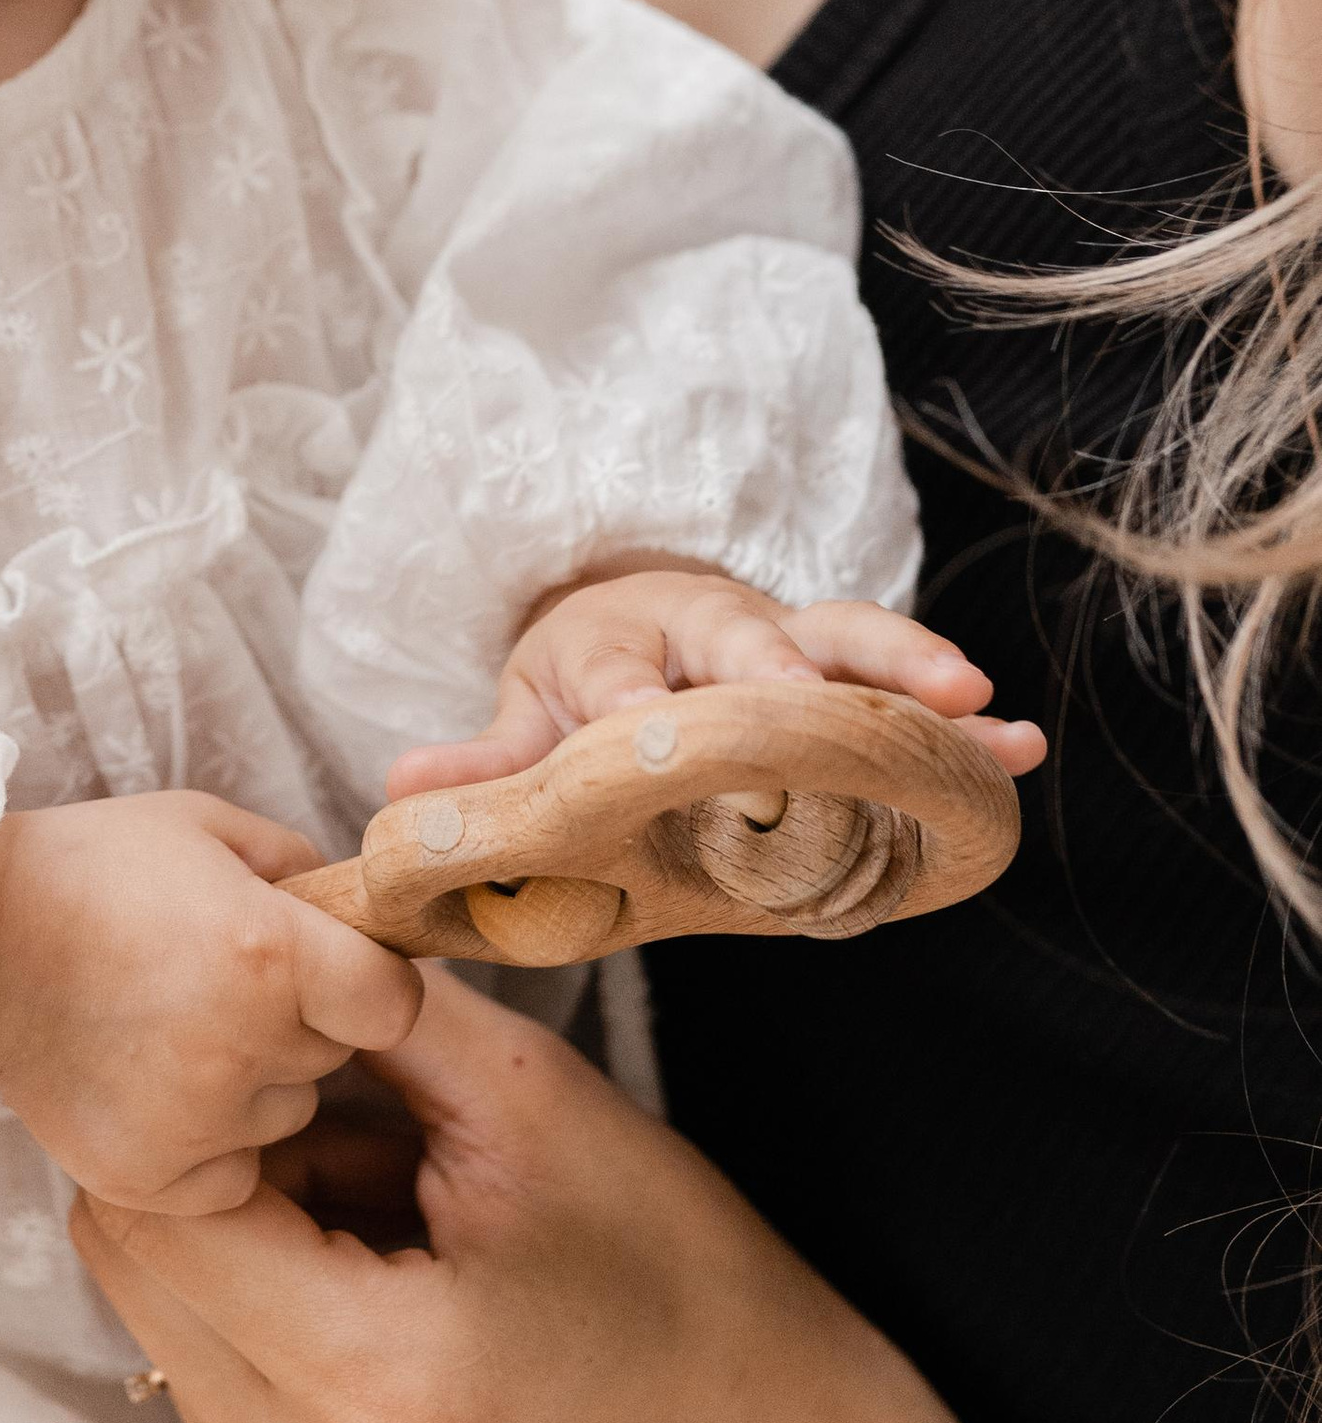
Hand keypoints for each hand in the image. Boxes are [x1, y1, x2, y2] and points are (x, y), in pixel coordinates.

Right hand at [0, 794, 421, 1213]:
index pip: (394, 1001)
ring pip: (286, 1117)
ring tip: (177, 1032)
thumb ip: (297, 866)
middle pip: (333, 1056)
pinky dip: (207, 1142)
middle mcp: (244, 1047)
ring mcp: (195, 1123)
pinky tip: (153, 1087)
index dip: (370, 983)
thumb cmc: (88, 869)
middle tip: (226, 988)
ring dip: (255, 1083)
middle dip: (302, 1024)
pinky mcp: (149, 1178)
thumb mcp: (206, 828)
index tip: (335, 972)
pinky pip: (230, 1173)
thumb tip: (356, 909)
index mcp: (271, 953)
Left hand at [71, 966, 903, 1422]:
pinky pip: (197, 1362)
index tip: (296, 1048)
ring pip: (150, 1305)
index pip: (157, 1203)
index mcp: (370, 1384)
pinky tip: (369, 1263)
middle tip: (353, 1113)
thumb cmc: (668, 1270)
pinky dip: (255, 1288)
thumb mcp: (526, 1099)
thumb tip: (237, 950)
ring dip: (236, 1222)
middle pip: (131, 1257)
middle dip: (214, 1156)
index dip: (209, 1097)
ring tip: (381, 1194)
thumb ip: (363, 1016)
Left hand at [387, 565, 1045, 797]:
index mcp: (614, 649)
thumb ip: (480, 768)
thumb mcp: (526, 720)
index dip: (631, 715)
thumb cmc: (583, 687)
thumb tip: (400, 800)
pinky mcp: (845, 673)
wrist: (637, 622)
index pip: (618, 688)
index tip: (643, 739)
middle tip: (810, 705)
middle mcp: (706, 635)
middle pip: (745, 648)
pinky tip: (1022, 747)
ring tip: (966, 700)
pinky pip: (908, 686)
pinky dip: (966, 719)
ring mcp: (787, 646)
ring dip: (902, 670)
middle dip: (781, 678)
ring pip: (845, 641)